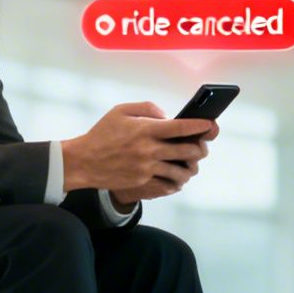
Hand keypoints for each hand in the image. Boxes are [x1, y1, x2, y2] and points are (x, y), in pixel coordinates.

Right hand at [62, 102, 213, 204]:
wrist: (83, 161)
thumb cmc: (102, 134)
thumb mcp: (120, 111)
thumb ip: (146, 108)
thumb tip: (167, 116)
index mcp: (145, 129)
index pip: (180, 128)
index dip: (199, 126)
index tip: (210, 124)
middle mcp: (148, 149)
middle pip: (187, 151)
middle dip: (200, 148)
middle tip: (202, 146)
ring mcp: (146, 167)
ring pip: (181, 171)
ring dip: (191, 167)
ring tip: (191, 163)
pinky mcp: (142, 181)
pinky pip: (168, 184)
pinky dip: (176, 180)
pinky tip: (177, 176)